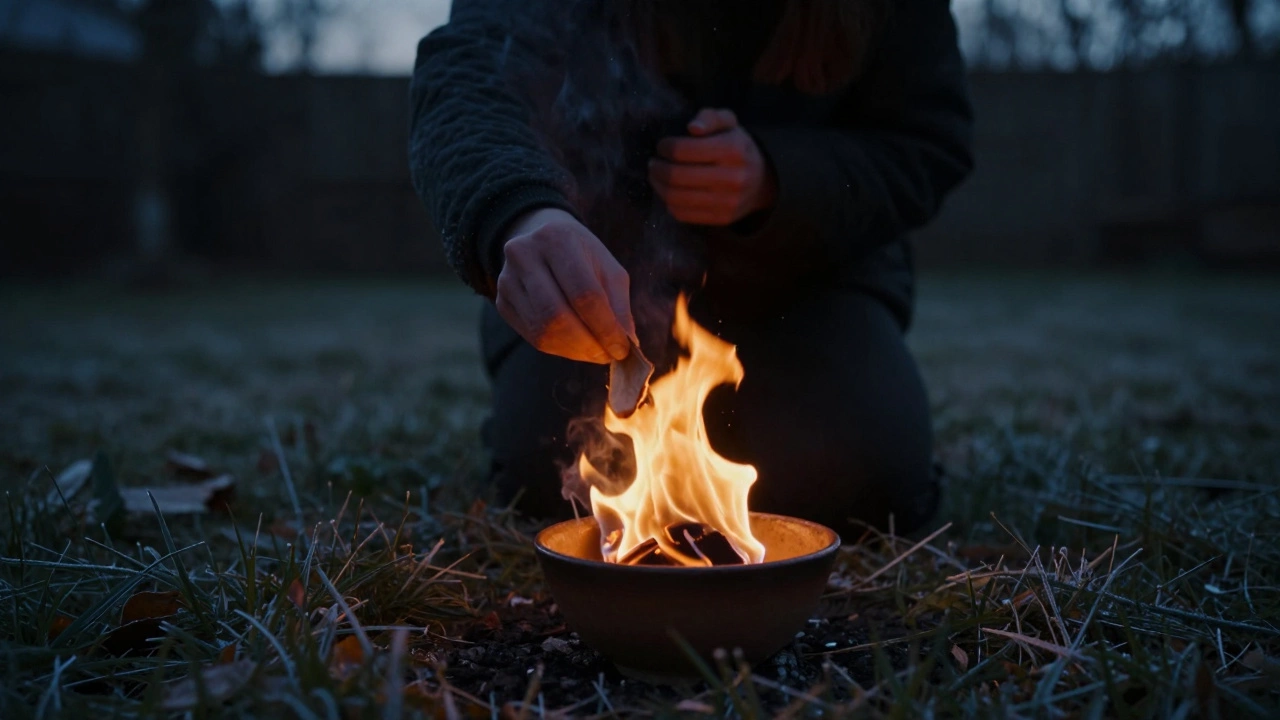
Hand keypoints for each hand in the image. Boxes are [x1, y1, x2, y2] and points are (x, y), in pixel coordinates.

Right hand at [495, 207, 635, 363]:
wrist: (542, 241)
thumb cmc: (583, 256)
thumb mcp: (608, 269)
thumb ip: (619, 305)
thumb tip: (626, 342)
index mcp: (557, 239)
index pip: (584, 294)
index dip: (605, 327)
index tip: (622, 349)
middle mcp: (525, 255)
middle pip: (558, 315)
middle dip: (588, 344)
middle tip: (607, 356)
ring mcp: (507, 279)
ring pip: (543, 331)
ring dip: (574, 351)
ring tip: (594, 353)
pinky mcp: (502, 301)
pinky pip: (532, 336)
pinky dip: (558, 348)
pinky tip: (575, 346)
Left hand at [649, 108, 776, 225]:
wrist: (761, 181)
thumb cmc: (736, 147)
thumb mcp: (728, 123)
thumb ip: (710, 117)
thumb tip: (693, 127)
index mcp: (733, 149)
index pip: (684, 150)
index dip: (666, 147)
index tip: (662, 146)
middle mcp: (732, 177)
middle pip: (676, 176)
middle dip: (657, 168)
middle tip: (653, 162)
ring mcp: (727, 201)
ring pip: (676, 197)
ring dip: (658, 186)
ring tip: (655, 176)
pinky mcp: (721, 218)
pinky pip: (683, 214)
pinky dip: (669, 203)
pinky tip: (668, 191)